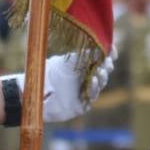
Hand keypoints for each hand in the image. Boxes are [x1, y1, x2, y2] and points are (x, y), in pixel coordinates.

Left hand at [2, 47, 116, 123]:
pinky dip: (94, 87)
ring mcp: (86, 91)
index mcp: (84, 66)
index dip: (108, 54)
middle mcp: (87, 78)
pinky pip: (93, 95)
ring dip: (102, 75)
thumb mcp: (68, 61)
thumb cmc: (50, 74)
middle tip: (107, 60)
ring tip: (100, 70)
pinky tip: (93, 79)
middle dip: (107, 65)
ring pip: (101, 83)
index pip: (102, 59)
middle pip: (105, 70)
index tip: (112, 49)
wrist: (37, 91)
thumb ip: (84, 55)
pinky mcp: (83, 104)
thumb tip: (100, 46)